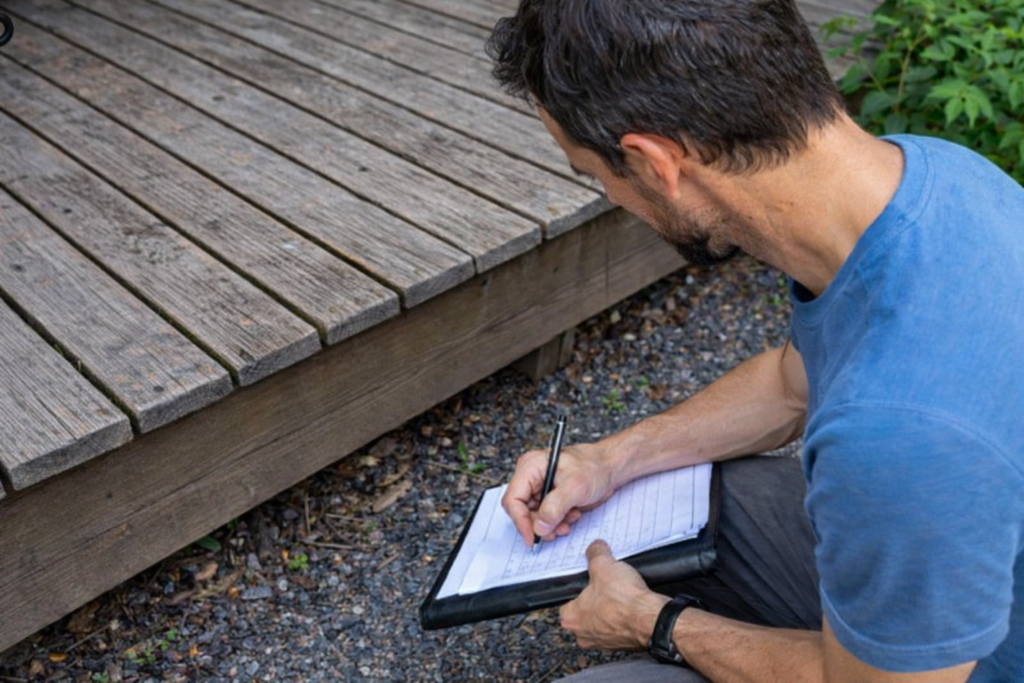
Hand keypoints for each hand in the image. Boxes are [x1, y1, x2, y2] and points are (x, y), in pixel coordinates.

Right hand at [501, 442, 618, 546]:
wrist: (609, 468)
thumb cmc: (594, 466)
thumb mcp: (575, 486)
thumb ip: (555, 507)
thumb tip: (539, 527)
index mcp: (530, 467)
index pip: (513, 499)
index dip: (520, 521)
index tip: (532, 537)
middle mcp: (530, 477)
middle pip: (521, 510)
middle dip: (539, 524)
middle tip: (556, 531)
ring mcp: (538, 488)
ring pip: (533, 517)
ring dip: (551, 525)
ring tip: (569, 520)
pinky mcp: (548, 497)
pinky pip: (544, 517)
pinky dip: (557, 522)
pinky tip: (571, 516)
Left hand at [560, 540, 669, 649]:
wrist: (652, 619)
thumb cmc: (624, 600)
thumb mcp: (603, 565)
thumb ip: (595, 553)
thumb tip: (595, 547)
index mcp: (571, 618)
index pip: (566, 598)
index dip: (578, 585)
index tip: (588, 578)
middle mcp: (583, 635)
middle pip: (583, 609)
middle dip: (594, 596)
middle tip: (605, 583)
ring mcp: (603, 643)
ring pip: (601, 619)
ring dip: (609, 607)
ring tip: (619, 592)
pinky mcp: (621, 644)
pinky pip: (617, 626)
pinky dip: (622, 616)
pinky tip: (629, 604)